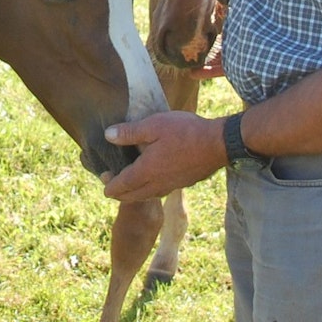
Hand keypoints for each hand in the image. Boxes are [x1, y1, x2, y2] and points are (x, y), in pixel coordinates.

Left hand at [99, 110, 227, 202]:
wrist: (218, 144)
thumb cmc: (185, 132)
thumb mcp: (154, 125)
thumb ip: (129, 132)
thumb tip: (108, 135)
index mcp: (146, 171)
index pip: (121, 186)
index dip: (109, 186)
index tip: (103, 182)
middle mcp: (157, 184)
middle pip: (132, 196)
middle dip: (118, 193)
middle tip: (111, 182)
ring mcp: (171, 186)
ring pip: (146, 196)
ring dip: (134, 193)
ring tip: (128, 184)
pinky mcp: (183, 183)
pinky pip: (159, 192)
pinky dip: (149, 190)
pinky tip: (152, 180)